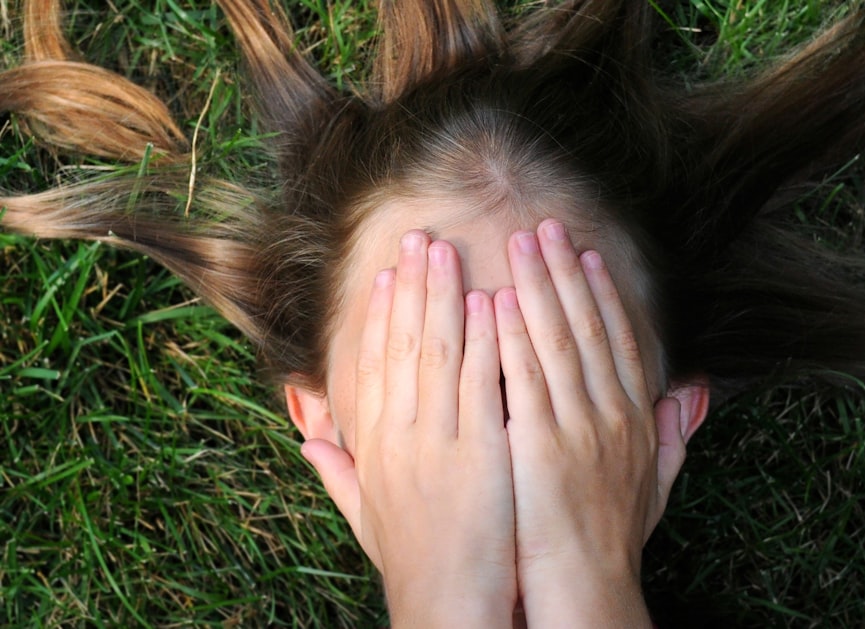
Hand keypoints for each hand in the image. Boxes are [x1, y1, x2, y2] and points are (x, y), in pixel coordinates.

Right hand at [301, 231, 515, 627]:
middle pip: (401, 346)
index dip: (379, 317)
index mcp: (374, 447)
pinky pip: (476, 383)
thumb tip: (306, 436)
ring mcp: (437, 440)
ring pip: (437, 352)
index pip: (371, 367)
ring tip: (445, 250)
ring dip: (442, 296)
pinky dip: (480, 339)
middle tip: (417, 238)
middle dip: (411, 287)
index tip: (386, 276)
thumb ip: (336, 470)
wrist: (444, 605)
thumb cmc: (411, 562)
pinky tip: (486, 301)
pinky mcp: (478, 451)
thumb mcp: (365, 514)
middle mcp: (399, 435)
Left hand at [496, 220, 684, 627]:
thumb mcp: (655, 483)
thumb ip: (675, 433)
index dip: (601, 293)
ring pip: (557, 341)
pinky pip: (526, 379)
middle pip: (586, 327)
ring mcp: (578, 427)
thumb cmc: (612, 539)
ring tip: (520, 244)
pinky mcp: (541, 445)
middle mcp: (611, 414)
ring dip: (538, 287)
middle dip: (565, 272)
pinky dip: (513, 336)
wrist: (587, 588)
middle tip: (545, 226)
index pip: (616, 341)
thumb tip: (696, 391)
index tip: (586, 254)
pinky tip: (499, 301)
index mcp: (634, 418)